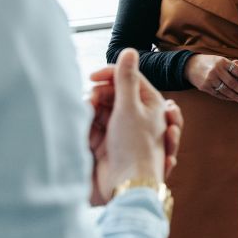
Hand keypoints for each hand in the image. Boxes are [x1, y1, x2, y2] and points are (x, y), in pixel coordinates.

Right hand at [86, 49, 176, 205]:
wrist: (127, 187)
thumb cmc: (135, 147)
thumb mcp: (130, 108)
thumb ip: (126, 78)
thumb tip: (129, 51)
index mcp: (151, 104)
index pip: (129, 78)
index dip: (111, 74)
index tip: (92, 76)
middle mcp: (139, 115)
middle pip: (114, 93)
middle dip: (100, 95)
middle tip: (90, 103)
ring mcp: (123, 130)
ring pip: (103, 109)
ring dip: (94, 111)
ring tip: (88, 118)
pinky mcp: (109, 143)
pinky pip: (96, 125)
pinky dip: (90, 125)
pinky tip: (86, 131)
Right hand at [184, 53, 237, 102]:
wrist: (190, 66)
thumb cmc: (209, 62)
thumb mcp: (220, 60)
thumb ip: (232, 66)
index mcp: (223, 62)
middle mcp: (217, 70)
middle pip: (233, 83)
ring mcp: (210, 79)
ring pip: (226, 90)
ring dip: (236, 96)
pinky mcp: (205, 87)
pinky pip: (218, 94)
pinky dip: (227, 97)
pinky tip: (232, 99)